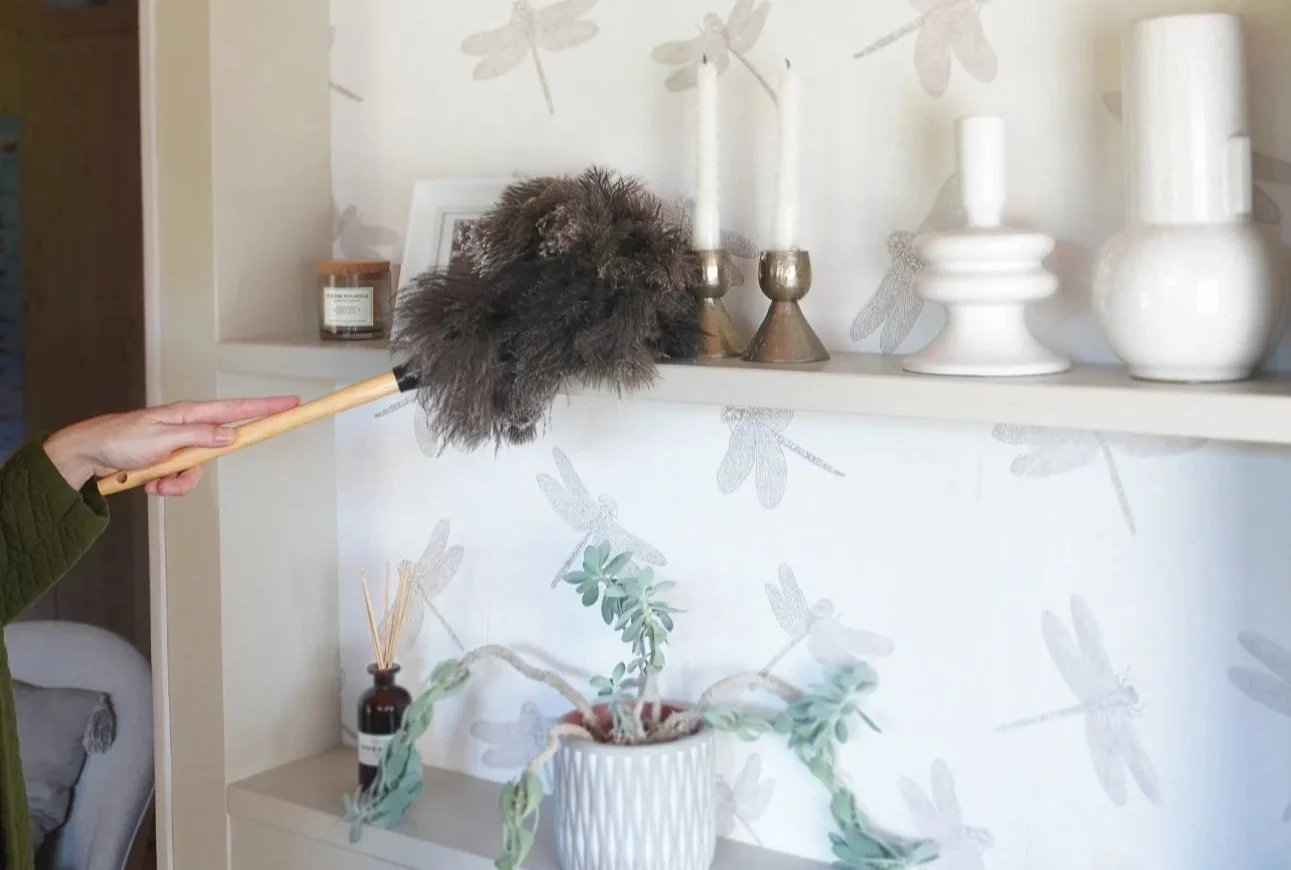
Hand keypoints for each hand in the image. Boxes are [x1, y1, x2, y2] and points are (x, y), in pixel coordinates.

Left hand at [43, 396, 300, 496]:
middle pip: (217, 449)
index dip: (265, 406)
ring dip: (176, 482)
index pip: (237, 409)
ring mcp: (179, 445)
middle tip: (173, 472)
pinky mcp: (169, 461)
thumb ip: (200, 436)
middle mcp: (189, 428)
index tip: (290, 403)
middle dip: (194, 469)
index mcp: (190, 414)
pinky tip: (147, 483)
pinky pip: (182, 479)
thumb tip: (231, 434)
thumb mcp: (162, 437)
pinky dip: (167, 486)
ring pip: (198, 470)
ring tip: (150, 481)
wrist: (89, 453)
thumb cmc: (120, 438)